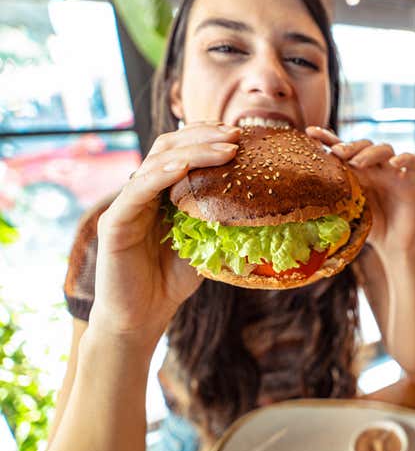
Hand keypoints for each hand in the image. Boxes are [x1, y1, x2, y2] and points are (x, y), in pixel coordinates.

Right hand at [90, 123, 240, 346]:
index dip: (206, 136)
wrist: (142, 316)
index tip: (237, 133)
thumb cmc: (173, 280)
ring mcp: (127, 204)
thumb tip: (264, 204)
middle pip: (169, 146)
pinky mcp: (115, 222)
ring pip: (156, 162)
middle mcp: (142, 190)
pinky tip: (185, 167)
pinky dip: (161, 175)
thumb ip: (220, 218)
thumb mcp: (206, 242)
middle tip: (235, 134)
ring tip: (226, 149)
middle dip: (204, 136)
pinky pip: (138, 191)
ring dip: (193, 151)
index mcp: (162, 191)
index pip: (181, 149)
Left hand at [306, 127, 414, 253]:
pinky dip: (404, 158)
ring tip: (358, 162)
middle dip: (350, 145)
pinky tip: (394, 163)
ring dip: (370, 152)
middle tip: (337, 152)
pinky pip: (413, 161)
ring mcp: (393, 172)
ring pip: (385, 148)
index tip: (310, 132)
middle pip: (364, 144)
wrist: (392, 244)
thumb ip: (331, 202)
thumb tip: (301, 203)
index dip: (327, 138)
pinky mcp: (411, 180)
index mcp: (357, 171)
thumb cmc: (369, 227)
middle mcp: (375, 167)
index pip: (342, 149)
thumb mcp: (346, 212)